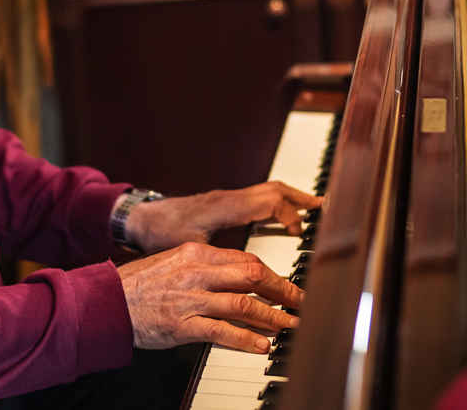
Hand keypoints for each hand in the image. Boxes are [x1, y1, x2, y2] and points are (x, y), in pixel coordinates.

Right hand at [117, 242, 303, 352]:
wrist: (107, 301)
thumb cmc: (140, 284)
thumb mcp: (175, 262)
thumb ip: (206, 267)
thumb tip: (240, 277)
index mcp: (196, 253)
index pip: (245, 259)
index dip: (272, 274)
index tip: (288, 286)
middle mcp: (197, 272)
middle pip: (252, 275)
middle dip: (282, 291)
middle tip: (300, 304)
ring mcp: (190, 299)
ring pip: (243, 303)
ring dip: (272, 317)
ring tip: (290, 326)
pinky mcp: (183, 325)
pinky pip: (222, 331)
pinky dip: (246, 339)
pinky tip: (262, 345)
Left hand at [125, 181, 320, 253]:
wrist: (143, 216)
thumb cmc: (161, 231)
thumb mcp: (189, 247)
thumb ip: (216, 260)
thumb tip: (240, 277)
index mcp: (225, 207)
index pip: (268, 201)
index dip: (289, 214)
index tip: (300, 232)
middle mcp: (230, 198)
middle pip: (274, 189)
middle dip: (300, 198)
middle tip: (323, 208)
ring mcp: (228, 198)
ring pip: (267, 189)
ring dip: (291, 197)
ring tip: (313, 207)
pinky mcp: (224, 202)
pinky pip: (258, 196)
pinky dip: (277, 202)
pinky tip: (283, 214)